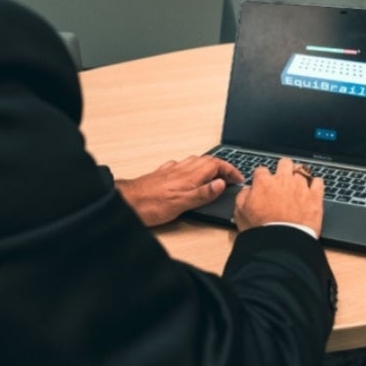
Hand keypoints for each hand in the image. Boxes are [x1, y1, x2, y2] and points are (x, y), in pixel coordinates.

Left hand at [116, 155, 243, 226]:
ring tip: (214, 174)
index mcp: (190, 175)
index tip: (238, 178)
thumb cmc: (151, 205)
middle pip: (207, 160)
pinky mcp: (162, 174)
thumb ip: (203, 193)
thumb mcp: (182, 204)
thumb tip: (221, 184)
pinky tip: (188, 174)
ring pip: (194, 161)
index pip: (216, 165)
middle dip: (221, 166)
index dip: (230, 170)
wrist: (127, 202)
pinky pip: (182, 165)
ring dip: (207, 165)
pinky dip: (192, 168)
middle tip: (230, 176)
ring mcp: (171, 170)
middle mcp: (181, 169)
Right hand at [233, 157, 323, 235]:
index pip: (261, 170)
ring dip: (299, 176)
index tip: (263, 183)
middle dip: (283, 168)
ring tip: (298, 184)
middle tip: (283, 178)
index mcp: (264, 183)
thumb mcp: (240, 214)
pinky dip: (316, 183)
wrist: (282, 243)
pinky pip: (319, 181)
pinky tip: (314, 188)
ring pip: (302, 170)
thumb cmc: (261, 230)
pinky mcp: (315, 196)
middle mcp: (283, 180)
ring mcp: (300, 187)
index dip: (262, 177)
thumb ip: (242, 196)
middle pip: (285, 163)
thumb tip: (247, 191)